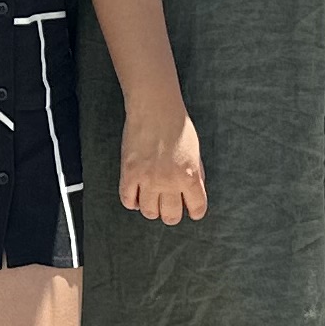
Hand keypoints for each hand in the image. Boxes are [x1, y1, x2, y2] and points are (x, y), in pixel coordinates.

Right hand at [119, 103, 207, 224]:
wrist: (155, 108)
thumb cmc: (177, 127)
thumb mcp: (195, 153)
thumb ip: (196, 176)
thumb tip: (192, 196)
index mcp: (190, 176)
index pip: (197, 208)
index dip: (195, 211)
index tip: (192, 210)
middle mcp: (169, 181)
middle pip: (171, 216)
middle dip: (172, 214)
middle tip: (170, 207)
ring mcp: (147, 178)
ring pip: (149, 212)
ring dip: (152, 209)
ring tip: (152, 200)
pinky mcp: (129, 173)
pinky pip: (127, 200)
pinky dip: (132, 201)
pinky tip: (137, 194)